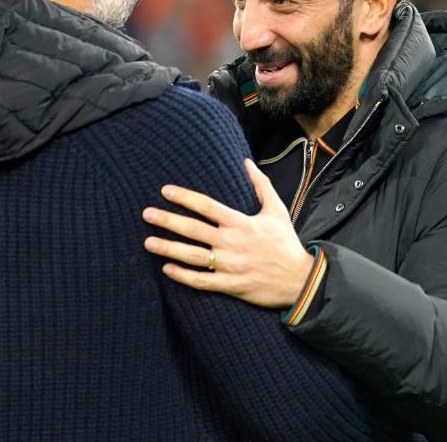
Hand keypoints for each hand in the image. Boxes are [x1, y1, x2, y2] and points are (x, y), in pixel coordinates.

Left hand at [142, 158, 314, 307]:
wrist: (300, 279)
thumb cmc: (285, 242)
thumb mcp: (276, 210)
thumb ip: (261, 185)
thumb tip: (246, 162)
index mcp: (241, 222)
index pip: (207, 206)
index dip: (185, 197)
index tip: (165, 191)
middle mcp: (233, 242)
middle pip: (194, 229)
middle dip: (168, 221)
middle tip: (146, 214)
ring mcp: (231, 265)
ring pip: (193, 256)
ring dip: (168, 248)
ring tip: (148, 242)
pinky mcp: (231, 285)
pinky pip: (202, 281)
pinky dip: (183, 276)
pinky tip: (166, 269)